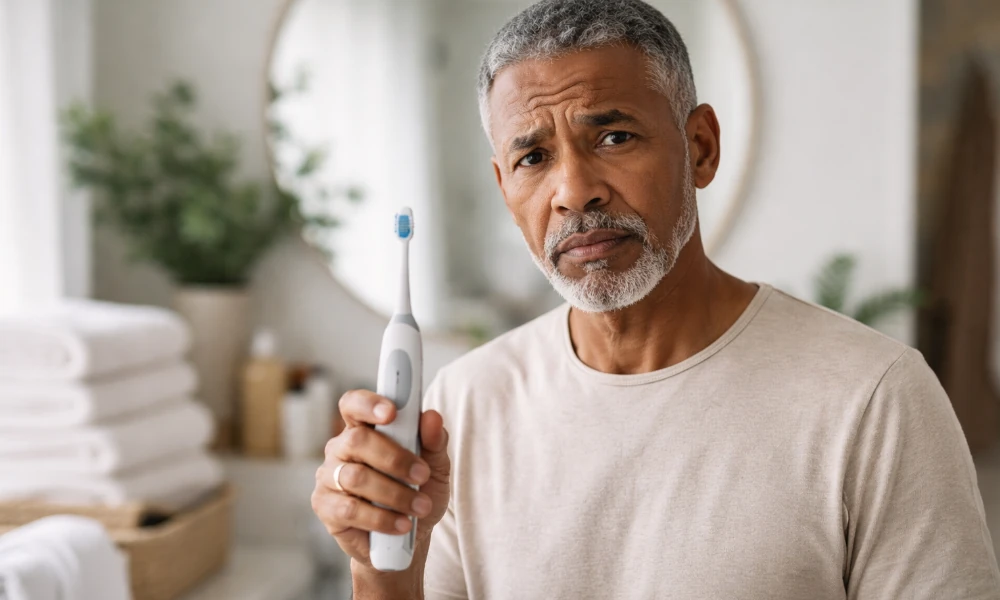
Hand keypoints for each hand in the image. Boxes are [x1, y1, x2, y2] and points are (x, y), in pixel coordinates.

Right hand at [312, 389, 450, 570]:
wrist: (407, 539)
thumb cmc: (417, 492)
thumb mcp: (435, 467)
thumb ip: (434, 441)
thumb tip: (432, 417)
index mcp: (364, 428)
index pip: (353, 404)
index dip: (369, 403)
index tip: (392, 412)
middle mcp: (341, 448)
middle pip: (357, 440)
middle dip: (394, 458)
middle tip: (421, 474)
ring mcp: (329, 477)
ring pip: (355, 477)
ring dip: (394, 493)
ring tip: (419, 507)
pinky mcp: (325, 507)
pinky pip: (349, 509)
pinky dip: (381, 518)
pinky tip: (402, 524)